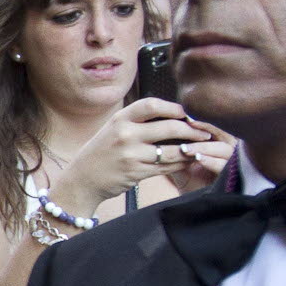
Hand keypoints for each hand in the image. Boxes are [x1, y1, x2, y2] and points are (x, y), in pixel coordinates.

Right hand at [44, 99, 226, 215]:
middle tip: (204, 132)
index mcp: (120, 119)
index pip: (152, 104)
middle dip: (191, 129)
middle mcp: (125, 134)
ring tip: (201, 147)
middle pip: (169, 127)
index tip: (185, 113)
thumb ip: (137, 121)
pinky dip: (180, 164)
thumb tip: (169, 115)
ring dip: (190, 149)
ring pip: (172, 150)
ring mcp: (131, 154)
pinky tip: (188, 161)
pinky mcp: (136, 173)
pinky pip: (166, 167)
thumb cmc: (101, 153)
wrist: (81, 180)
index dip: (173, 108)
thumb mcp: (113, 129)